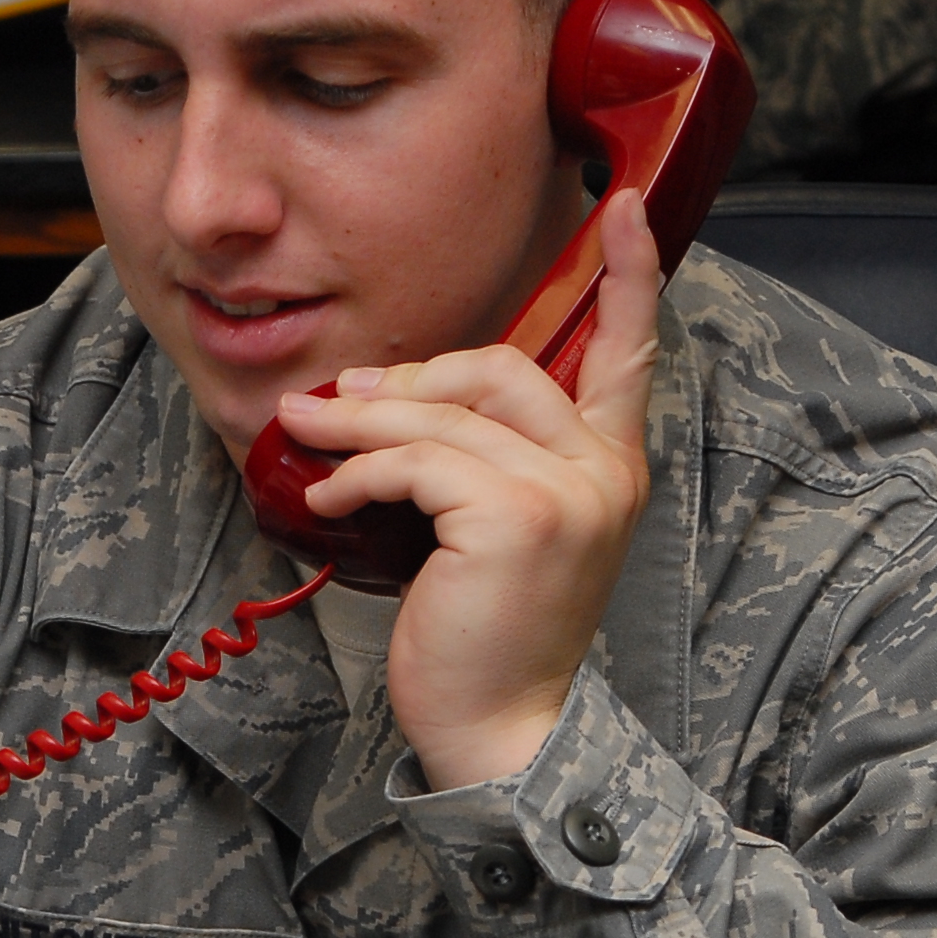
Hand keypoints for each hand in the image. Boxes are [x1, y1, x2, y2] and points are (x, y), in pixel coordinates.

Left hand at [269, 186, 661, 787]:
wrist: (499, 729)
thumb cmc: (487, 632)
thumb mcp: (495, 528)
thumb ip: (476, 455)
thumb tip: (379, 390)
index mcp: (612, 465)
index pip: (630, 351)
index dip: (632, 275)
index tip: (629, 208)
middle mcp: (604, 471)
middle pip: (499, 367)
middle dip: (412, 376)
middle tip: (341, 402)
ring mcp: (565, 493)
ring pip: (442, 416)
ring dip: (358, 424)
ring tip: (304, 437)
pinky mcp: (513, 518)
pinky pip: (414, 461)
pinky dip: (357, 474)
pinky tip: (327, 502)